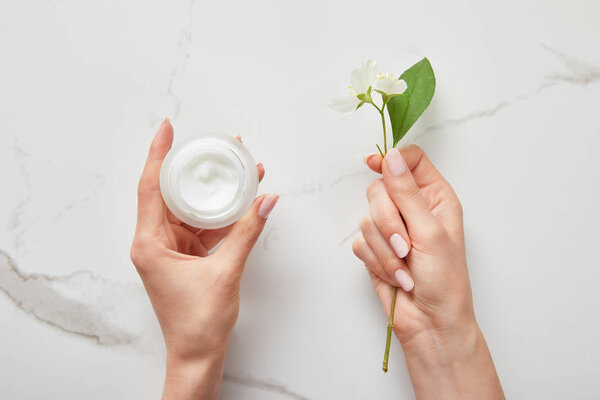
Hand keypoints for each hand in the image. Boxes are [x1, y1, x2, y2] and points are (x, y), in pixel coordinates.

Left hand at [130, 118, 278, 399]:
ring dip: (213, 192)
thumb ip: (247, 232)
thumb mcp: (226, 271)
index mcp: (150, 243)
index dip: (159, 154)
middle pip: (172, 193)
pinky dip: (220, 215)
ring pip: (190, 209)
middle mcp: (155, 242)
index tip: (167, 128)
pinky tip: (241, 202)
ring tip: (238, 168)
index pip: (152, 188)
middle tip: (215, 144)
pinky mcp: (186, 257)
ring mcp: (171, 249)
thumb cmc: (198, 322)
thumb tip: (265, 201)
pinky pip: (202, 226)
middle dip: (195, 168)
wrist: (198, 355)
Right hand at [353, 145, 502, 398]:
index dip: (391, 160)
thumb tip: (392, 157)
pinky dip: (375, 260)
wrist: (430, 322)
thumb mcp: (430, 232)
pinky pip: (360, 241)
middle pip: (380, 189)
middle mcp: (412, 209)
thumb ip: (407, 193)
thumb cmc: (445, 280)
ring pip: (367, 218)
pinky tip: (394, 275)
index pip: (410, 161)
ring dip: (384, 248)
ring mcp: (392, 229)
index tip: (374, 165)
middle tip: (405, 245)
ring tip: (404, 267)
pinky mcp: (375, 249)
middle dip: (388, 222)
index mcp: (434, 197)